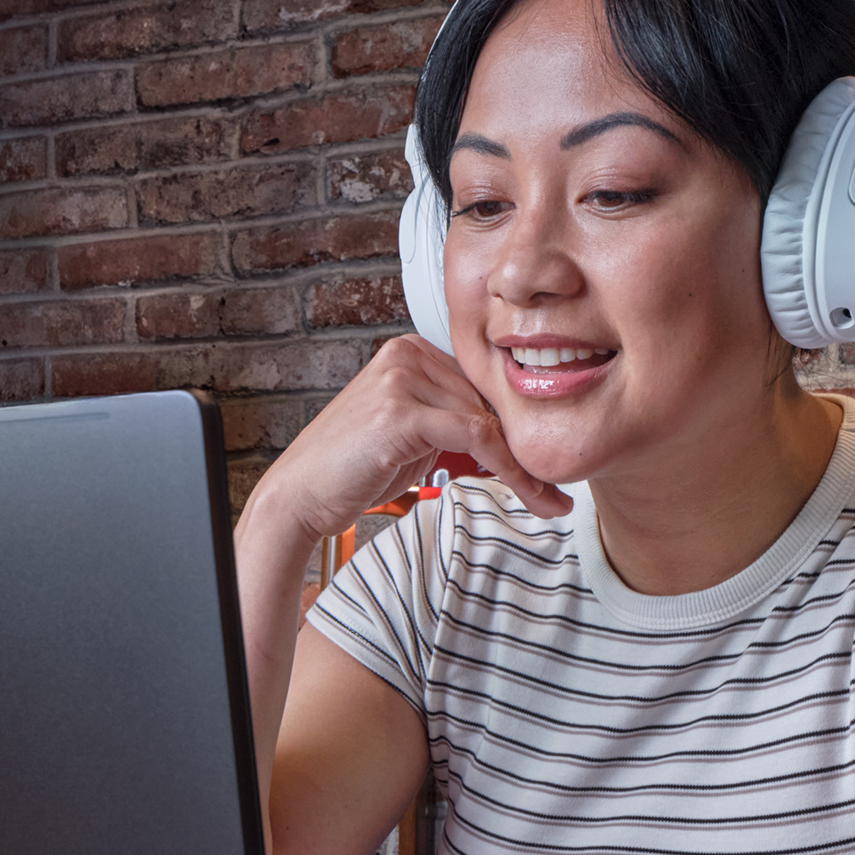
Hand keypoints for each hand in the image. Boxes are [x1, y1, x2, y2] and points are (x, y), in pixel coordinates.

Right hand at [244, 335, 569, 550]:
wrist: (300, 496)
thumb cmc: (351, 472)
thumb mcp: (412, 437)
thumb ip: (450, 420)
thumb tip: (503, 432)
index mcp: (411, 352)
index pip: (482, 385)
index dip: (516, 426)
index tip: (546, 465)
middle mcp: (407, 354)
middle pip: (489, 400)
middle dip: (524, 448)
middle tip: (554, 491)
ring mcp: (402, 378)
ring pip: (488, 420)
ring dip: (523, 466)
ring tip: (547, 501)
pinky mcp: (402, 409)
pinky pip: (476, 437)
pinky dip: (507, 469)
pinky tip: (528, 494)